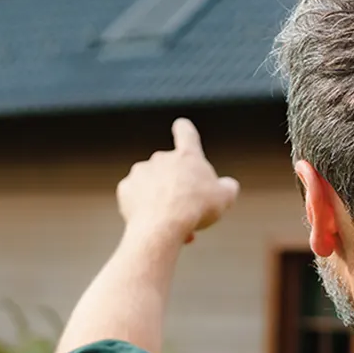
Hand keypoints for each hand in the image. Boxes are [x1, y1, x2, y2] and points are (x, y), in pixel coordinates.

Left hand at [117, 118, 239, 243]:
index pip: (186, 133)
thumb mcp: (225, 198)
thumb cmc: (196, 209)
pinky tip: (152, 222)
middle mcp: (161, 158)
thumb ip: (228, 187)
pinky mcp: (125, 189)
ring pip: (152, 185)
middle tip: (186, 210)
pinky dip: (143, 208)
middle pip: (170, 169)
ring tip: (170, 222)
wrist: (162, 226)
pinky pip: (136, 197)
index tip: (180, 126)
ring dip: (160, 199)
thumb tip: (228, 186)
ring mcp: (141, 172)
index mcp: (187, 156)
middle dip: (177, 186)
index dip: (184, 130)